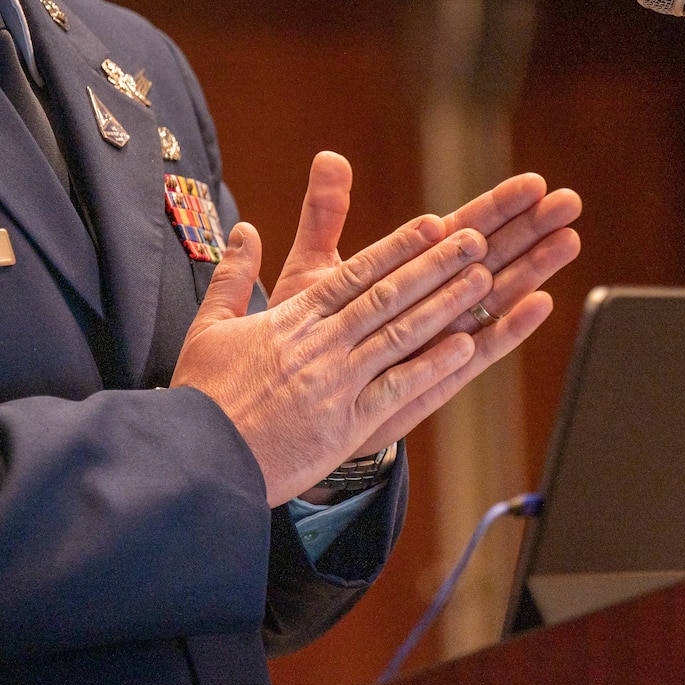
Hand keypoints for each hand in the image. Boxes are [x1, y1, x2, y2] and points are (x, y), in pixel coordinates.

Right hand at [171, 213, 495, 505]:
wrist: (200, 460)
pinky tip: (466, 346)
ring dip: (446, 304)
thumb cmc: (202, 396)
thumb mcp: (209, 326)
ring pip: (401, 334)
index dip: (398, 246)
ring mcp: (337, 383)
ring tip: (483, 278)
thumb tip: (245, 229)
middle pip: (388, 295)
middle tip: (475, 239)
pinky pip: (398, 388)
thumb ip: (233, 275)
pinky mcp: (346, 425)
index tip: (432, 224)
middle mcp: (321, 344)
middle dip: (435, 264)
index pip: (355, 273)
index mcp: (292, 318)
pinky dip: (433, 364)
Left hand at [270, 153, 581, 458]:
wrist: (298, 397)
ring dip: (533, 269)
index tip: (534, 182)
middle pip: (493, 255)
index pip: (463, 227)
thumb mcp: (314, 266)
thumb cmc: (309, 328)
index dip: (498, 205)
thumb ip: (326, 213)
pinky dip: (509, 328)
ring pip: (496, 296)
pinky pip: (480, 349)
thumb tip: (329, 156)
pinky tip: (540, 304)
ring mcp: (441, 335)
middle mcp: (434, 298)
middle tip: (569, 202)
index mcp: (409, 266)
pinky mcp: (438, 374)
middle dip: (530, 228)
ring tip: (568, 241)